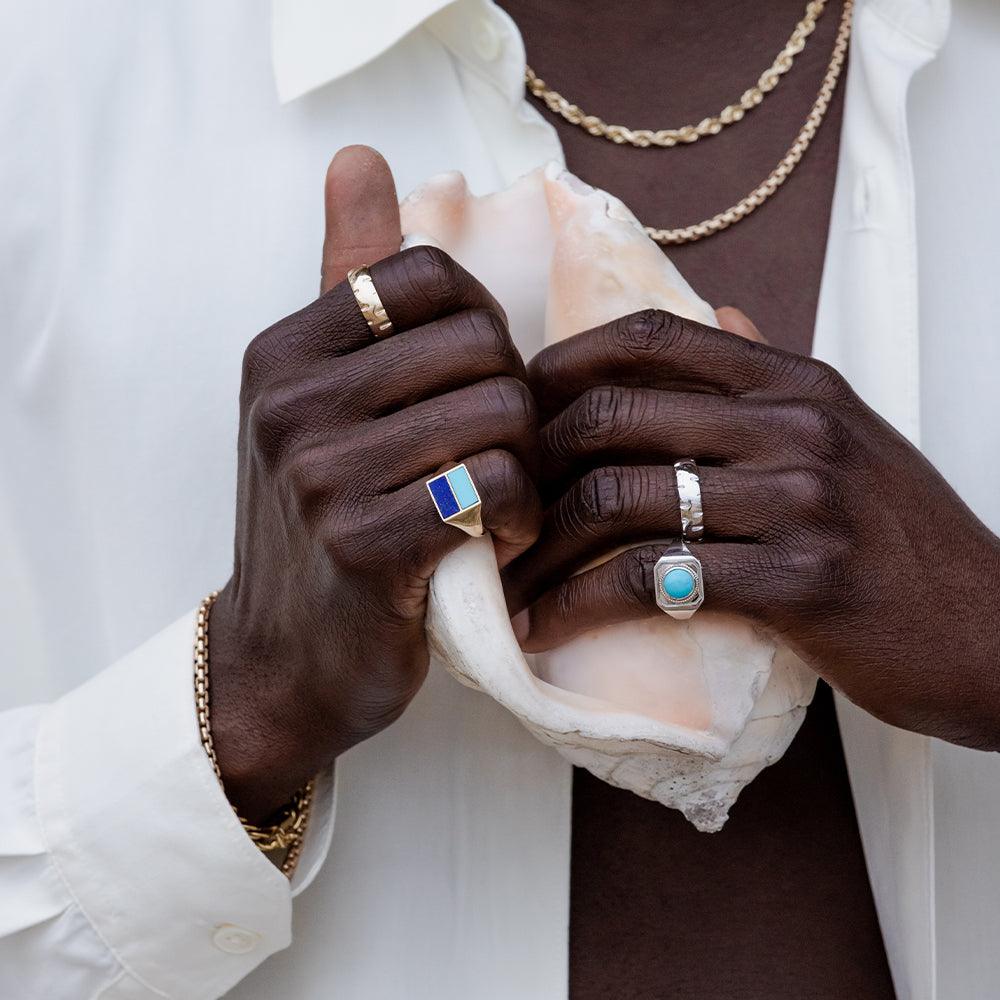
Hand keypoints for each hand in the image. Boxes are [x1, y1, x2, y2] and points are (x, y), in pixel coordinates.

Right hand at [209, 147, 540, 819]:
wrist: (284, 660)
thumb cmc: (324, 524)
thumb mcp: (319, 399)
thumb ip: (348, 282)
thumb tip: (360, 158)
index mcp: (285, 352)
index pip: (432, 274)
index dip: (483, 324)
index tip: (476, 384)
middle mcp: (292, 403)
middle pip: (481, 344)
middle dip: (515, 401)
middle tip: (501, 454)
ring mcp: (322, 476)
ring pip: (499, 413)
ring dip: (526, 463)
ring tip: (502, 501)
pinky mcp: (365, 549)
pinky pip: (497, 486)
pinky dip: (521, 517)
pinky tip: (500, 541)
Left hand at [504, 308, 999, 749]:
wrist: (991, 626)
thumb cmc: (901, 536)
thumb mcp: (847, 431)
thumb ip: (771, 375)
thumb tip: (717, 318)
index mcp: (793, 382)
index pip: (651, 333)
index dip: (561, 364)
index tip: (514, 412)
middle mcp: (792, 425)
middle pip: (613, 414)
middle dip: (530, 465)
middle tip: (496, 509)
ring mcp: (797, 501)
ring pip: (620, 498)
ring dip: (541, 548)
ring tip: (506, 583)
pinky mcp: (797, 581)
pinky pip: (652, 579)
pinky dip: (579, 604)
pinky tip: (546, 626)